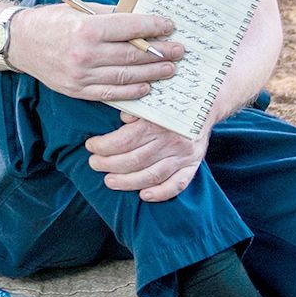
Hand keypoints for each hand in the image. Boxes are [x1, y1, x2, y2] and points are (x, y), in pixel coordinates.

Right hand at [5, 2, 181, 101]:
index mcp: (87, 29)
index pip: (131, 28)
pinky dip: (132, 92)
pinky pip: (111, 94)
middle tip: (179, 50)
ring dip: (152, 73)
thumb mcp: (79, 10)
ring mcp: (81, 75)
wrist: (19, 43)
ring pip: (126, 76)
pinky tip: (147, 87)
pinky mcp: (76, 90)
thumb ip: (110, 15)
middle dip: (160, 52)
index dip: (154, 26)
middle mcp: (85, 54)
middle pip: (133, 55)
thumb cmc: (50, 22)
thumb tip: (141, 17)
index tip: (169, 25)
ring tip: (169, 69)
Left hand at [85, 113, 209, 200]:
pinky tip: (143, 196)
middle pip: (134, 160)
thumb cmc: (168, 103)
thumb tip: (123, 118)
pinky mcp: (192, 166)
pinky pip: (177, 185)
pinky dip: (160, 193)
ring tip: (109, 181)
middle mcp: (170, 141)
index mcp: (156, 123)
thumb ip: (135, 108)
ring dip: (127, 182)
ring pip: (151, 175)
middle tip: (94, 164)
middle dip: (108, 164)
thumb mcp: (150, 100)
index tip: (91, 146)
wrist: (204, 105)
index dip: (103, 146)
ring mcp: (182, 156)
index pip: (124, 140)